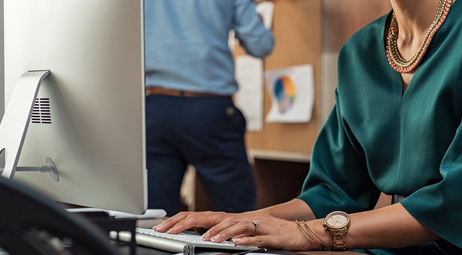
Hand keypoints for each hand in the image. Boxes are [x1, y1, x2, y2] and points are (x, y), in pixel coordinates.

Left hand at [153, 211, 320, 250]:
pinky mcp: (270, 233)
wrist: (299, 231)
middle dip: (188, 223)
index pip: (201, 217)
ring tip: (206, 239)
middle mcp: (241, 218)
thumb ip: (225, 235)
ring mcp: (256, 224)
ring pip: (234, 225)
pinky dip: (245, 238)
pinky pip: (256, 235)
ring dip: (220, 232)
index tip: (162, 228)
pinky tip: (236, 242)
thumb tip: (204, 238)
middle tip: (169, 231)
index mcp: (231, 220)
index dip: (180, 221)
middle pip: (210, 217)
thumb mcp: (243, 235)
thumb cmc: (271, 234)